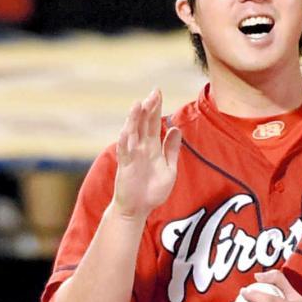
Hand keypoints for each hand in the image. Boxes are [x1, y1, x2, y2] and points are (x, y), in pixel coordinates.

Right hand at [113, 89, 181, 219]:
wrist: (139, 209)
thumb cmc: (153, 190)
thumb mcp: (169, 168)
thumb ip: (171, 149)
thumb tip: (176, 129)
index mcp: (152, 147)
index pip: (153, 123)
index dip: (156, 108)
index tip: (159, 92)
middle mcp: (140, 148)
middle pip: (144, 124)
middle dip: (148, 108)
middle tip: (154, 92)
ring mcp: (132, 156)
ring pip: (132, 133)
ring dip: (135, 119)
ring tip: (139, 104)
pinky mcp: (125, 166)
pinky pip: (125, 151)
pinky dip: (126, 140)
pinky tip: (128, 130)